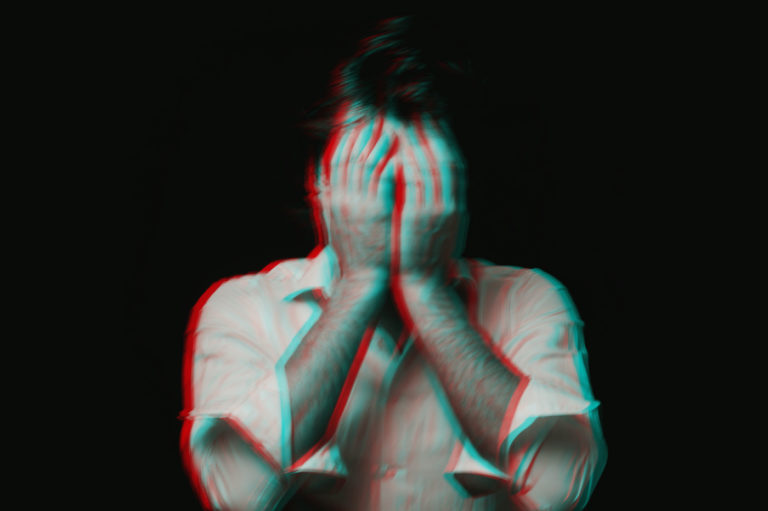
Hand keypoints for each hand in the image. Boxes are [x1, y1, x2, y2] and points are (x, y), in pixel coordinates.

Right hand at [319, 115, 398, 282]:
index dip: (343, 136)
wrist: (361, 281)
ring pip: (363, 162)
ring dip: (375, 140)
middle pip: (346, 153)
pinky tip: (395, 147)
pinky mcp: (375, 213)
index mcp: (330, 199)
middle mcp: (340, 198)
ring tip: (387, 122)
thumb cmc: (355, 255)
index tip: (353, 119)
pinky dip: (386, 161)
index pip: (333, 158)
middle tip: (371, 111)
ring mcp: (356, 204)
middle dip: (358, 130)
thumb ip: (333, 199)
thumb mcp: (336, 224)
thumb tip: (329, 179)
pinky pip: (380, 179)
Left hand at [392, 115, 464, 286]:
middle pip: (446, 159)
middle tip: (422, 110)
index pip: (454, 165)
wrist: (424, 285)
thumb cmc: (427, 260)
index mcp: (457, 207)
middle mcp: (451, 205)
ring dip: (419, 141)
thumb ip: (440, 207)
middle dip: (434, 132)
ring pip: (431, 166)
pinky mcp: (419, 218)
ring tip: (408, 121)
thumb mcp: (442, 231)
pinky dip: (409, 163)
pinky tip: (399, 148)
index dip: (445, 140)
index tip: (434, 121)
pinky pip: (415, 183)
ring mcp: (437, 211)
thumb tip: (435, 187)